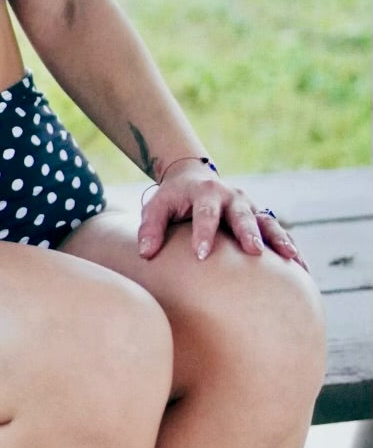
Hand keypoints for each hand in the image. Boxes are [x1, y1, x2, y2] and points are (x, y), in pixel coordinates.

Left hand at [138, 165, 308, 269]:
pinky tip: (302, 268)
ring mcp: (250, 208)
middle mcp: (233, 198)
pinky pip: (279, 233)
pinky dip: (290, 247)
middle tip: (254, 251)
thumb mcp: (157, 206)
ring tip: (291, 258)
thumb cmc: (173, 199)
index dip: (204, 233)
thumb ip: (150, 227)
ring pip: (268, 222)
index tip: (201, 255)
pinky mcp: (260, 218)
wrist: (194, 180)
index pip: (205, 213)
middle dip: (248, 233)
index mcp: (206, 193)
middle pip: (242, 215)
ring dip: (279, 239)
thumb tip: (146, 254)